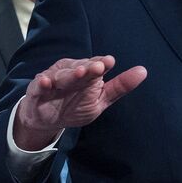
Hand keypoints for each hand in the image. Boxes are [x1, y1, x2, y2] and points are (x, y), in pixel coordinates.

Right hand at [13, 55, 146, 149]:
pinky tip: (47, 82)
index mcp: (87, 73)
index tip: (109, 62)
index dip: (101, 63)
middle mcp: (71, 71)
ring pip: (63, 75)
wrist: (48, 120)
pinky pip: (40, 85)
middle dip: (88, 67)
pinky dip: (43, 83)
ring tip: (80, 72)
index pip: (96, 66)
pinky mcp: (38, 89)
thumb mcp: (101, 100)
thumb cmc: (76, 105)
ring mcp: (54, 79)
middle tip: (98, 67)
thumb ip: (119, 86)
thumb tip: (143, 71)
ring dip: (70, 73)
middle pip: (80, 68)